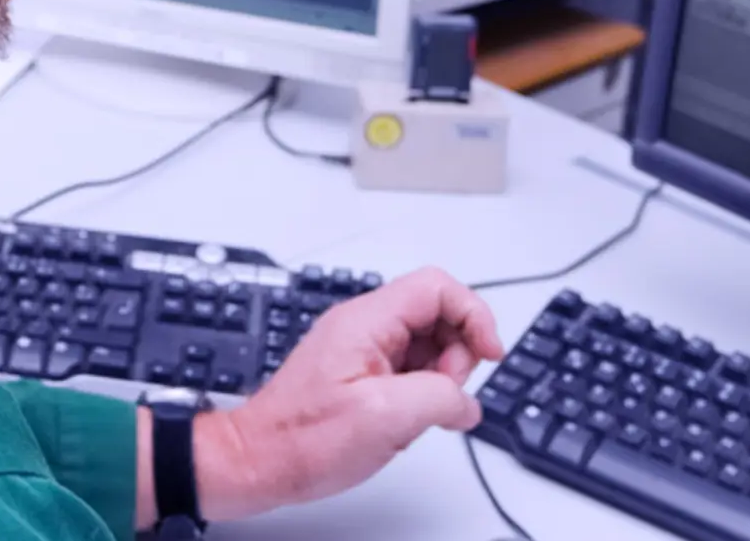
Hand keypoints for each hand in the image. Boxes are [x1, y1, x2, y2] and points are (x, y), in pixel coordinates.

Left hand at [194, 267, 504, 519]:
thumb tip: (465, 403)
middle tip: (442, 395)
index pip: (436, 287)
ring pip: (427, 347)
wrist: (260, 461)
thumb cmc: (302, 439)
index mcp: (365, 321)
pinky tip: (404, 423)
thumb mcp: (385, 416)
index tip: (489, 353)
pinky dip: (420, 396)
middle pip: (437, 316)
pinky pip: (409, 372)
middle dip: (457, 355)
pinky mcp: (360, 375)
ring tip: (415, 415)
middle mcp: (362, 327)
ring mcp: (360, 350)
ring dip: (438, 382)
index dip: (473, 314)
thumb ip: (440, 397)